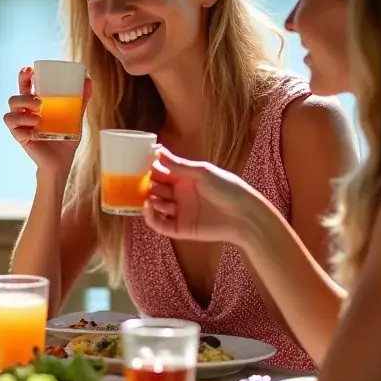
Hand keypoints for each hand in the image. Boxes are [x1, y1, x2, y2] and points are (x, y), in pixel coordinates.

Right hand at [3, 65, 91, 175]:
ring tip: (39, 117)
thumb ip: (80, 100)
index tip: (29, 70)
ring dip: (23, 111)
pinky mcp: (20, 137)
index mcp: (35, 105)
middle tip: (38, 99)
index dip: (24, 77)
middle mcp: (25, 113)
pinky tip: (35, 132)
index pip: (25, 86)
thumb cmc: (66, 138)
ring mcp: (21, 125)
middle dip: (22, 93)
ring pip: (10, 111)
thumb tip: (89, 80)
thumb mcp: (75, 117)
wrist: (62, 162)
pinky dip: (24, 127)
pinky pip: (14, 127)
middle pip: (14, 97)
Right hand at [144, 147, 258, 245]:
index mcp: (184, 179)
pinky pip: (160, 224)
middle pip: (155, 189)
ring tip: (149, 197)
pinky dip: (151, 217)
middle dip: (145, 185)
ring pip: (155, 206)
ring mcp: (179, 212)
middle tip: (135, 182)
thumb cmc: (228, 189)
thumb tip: (158, 151)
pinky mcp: (180, 228)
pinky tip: (148, 207)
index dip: (148, 169)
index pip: (161, 172)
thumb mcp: (203, 172)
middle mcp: (179, 195)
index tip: (135, 163)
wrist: (244, 215)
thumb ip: (179, 165)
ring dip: (149, 200)